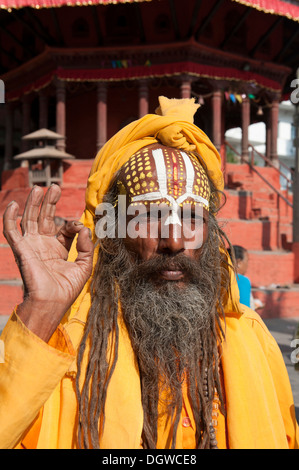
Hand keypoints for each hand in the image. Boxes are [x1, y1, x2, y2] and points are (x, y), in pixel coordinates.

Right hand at [3, 184, 93, 340]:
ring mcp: (31, 246)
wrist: (52, 303)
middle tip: (55, 187)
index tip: (79, 226)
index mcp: (58, 249)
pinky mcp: (22, 249)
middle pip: (45, 218)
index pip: (64, 229)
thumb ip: (88, 246)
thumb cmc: (67, 289)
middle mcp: (44, 245)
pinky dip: (10, 217)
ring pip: (29, 219)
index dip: (72, 224)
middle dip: (50, 203)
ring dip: (34, 203)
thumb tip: (85, 228)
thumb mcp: (85, 266)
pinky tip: (14, 204)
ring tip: (40, 188)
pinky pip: (11, 231)